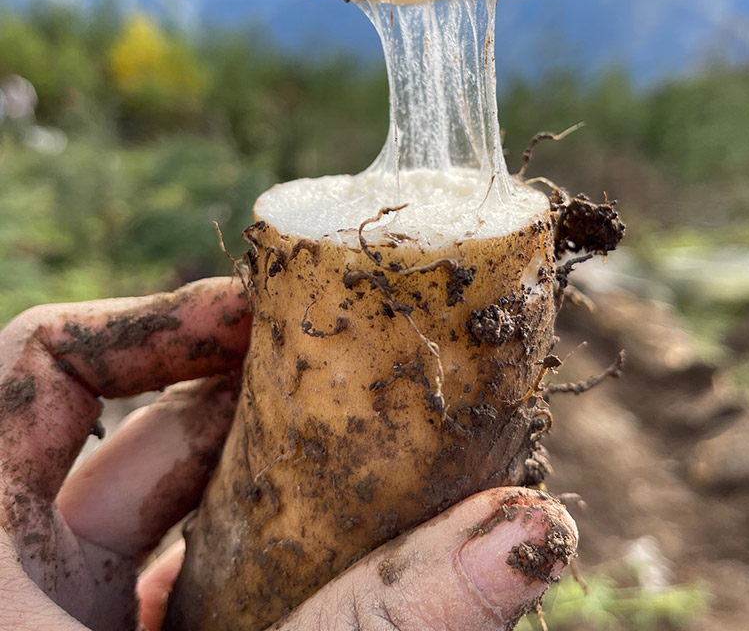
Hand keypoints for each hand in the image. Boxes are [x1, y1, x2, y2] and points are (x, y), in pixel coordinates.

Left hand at [0, 282, 576, 630]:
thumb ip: (383, 628)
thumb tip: (532, 532)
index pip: (40, 365)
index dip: (151, 319)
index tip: (267, 314)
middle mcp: (27, 582)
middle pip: (153, 431)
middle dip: (267, 401)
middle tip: (376, 377)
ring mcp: (90, 628)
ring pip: (203, 510)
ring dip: (304, 484)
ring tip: (408, 456)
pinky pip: (223, 580)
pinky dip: (301, 562)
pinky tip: (388, 553)